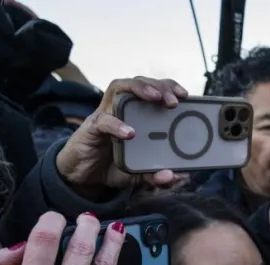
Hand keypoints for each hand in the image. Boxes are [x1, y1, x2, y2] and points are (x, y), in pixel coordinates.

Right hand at [55, 77, 188, 195]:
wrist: (83, 176)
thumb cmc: (113, 165)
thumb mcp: (140, 173)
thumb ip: (157, 174)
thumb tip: (179, 176)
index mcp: (136, 114)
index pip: (153, 90)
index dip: (169, 87)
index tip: (186, 95)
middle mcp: (121, 108)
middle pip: (139, 83)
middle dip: (159, 86)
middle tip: (174, 100)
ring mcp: (105, 114)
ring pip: (119, 88)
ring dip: (139, 88)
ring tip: (155, 98)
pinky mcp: (91, 128)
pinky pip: (103, 120)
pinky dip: (117, 125)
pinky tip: (130, 133)